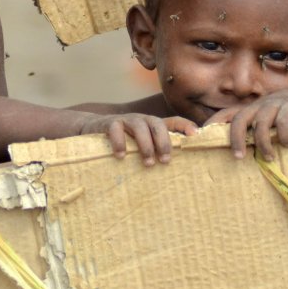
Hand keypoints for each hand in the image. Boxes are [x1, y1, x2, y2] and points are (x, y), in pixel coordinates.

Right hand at [80, 114, 197, 165]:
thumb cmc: (122, 141)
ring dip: (146, 145)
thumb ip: (155, 150)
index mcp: (152, 125)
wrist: (91, 129)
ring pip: (139, 126)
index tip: (196, 136)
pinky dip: (120, 142)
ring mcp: (125, 120)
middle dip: (164, 142)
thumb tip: (174, 168)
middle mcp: (141, 120)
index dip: (185, 126)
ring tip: (148, 163)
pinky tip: (121, 156)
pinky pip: (116, 129)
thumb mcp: (140, 144)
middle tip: (166, 161)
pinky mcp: (108, 123)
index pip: (173, 121)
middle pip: (157, 123)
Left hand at [204, 85, 287, 160]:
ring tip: (268, 157)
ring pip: (261, 123)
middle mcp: (260, 105)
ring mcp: (276, 104)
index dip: (212, 124)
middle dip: (235, 139)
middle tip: (238, 157)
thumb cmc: (287, 114)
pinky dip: (283, 135)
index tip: (199, 137)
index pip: (226, 114)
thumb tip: (236, 154)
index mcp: (251, 109)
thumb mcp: (267, 120)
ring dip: (263, 143)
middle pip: (239, 119)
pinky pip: (284, 121)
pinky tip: (287, 145)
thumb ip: (253, 131)